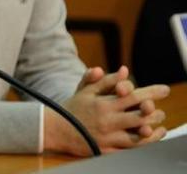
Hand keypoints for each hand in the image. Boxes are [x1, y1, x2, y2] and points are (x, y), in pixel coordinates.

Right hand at [44, 66, 169, 155]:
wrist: (56, 129)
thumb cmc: (73, 107)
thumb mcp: (85, 90)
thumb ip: (105, 80)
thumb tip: (124, 70)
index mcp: (103, 104)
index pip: (134, 96)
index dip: (152, 92)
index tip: (164, 89)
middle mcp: (108, 120)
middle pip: (141, 116)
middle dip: (154, 113)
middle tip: (159, 111)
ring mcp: (108, 137)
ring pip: (139, 136)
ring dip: (153, 130)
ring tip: (159, 127)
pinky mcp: (106, 150)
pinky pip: (130, 150)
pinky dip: (144, 145)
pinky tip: (149, 138)